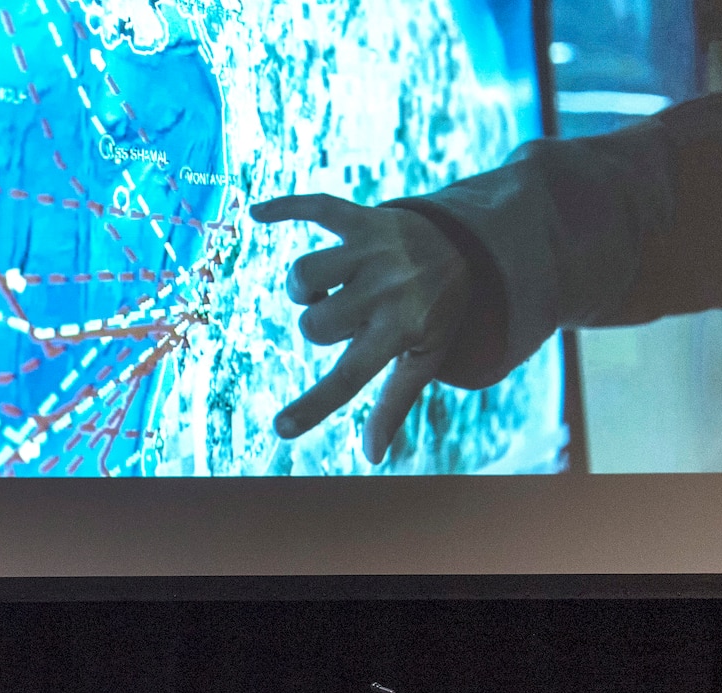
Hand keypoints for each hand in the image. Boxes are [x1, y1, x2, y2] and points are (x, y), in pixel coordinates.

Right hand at [248, 196, 470, 462]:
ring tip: (328, 285)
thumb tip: (372, 456)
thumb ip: (395, 404)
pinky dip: (285, 207)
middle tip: (344, 316)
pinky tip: (256, 212)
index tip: (280, 428)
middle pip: (313, 324)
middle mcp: (387, 290)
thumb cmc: (435, 311)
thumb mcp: (424, 358)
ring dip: (304, 287)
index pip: (349, 378)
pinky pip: (316, 206)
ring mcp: (374, 250)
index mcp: (401, 330)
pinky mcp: (364, 218)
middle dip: (316, 326)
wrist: (465, 245)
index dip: (314, 405)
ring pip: (303, 276)